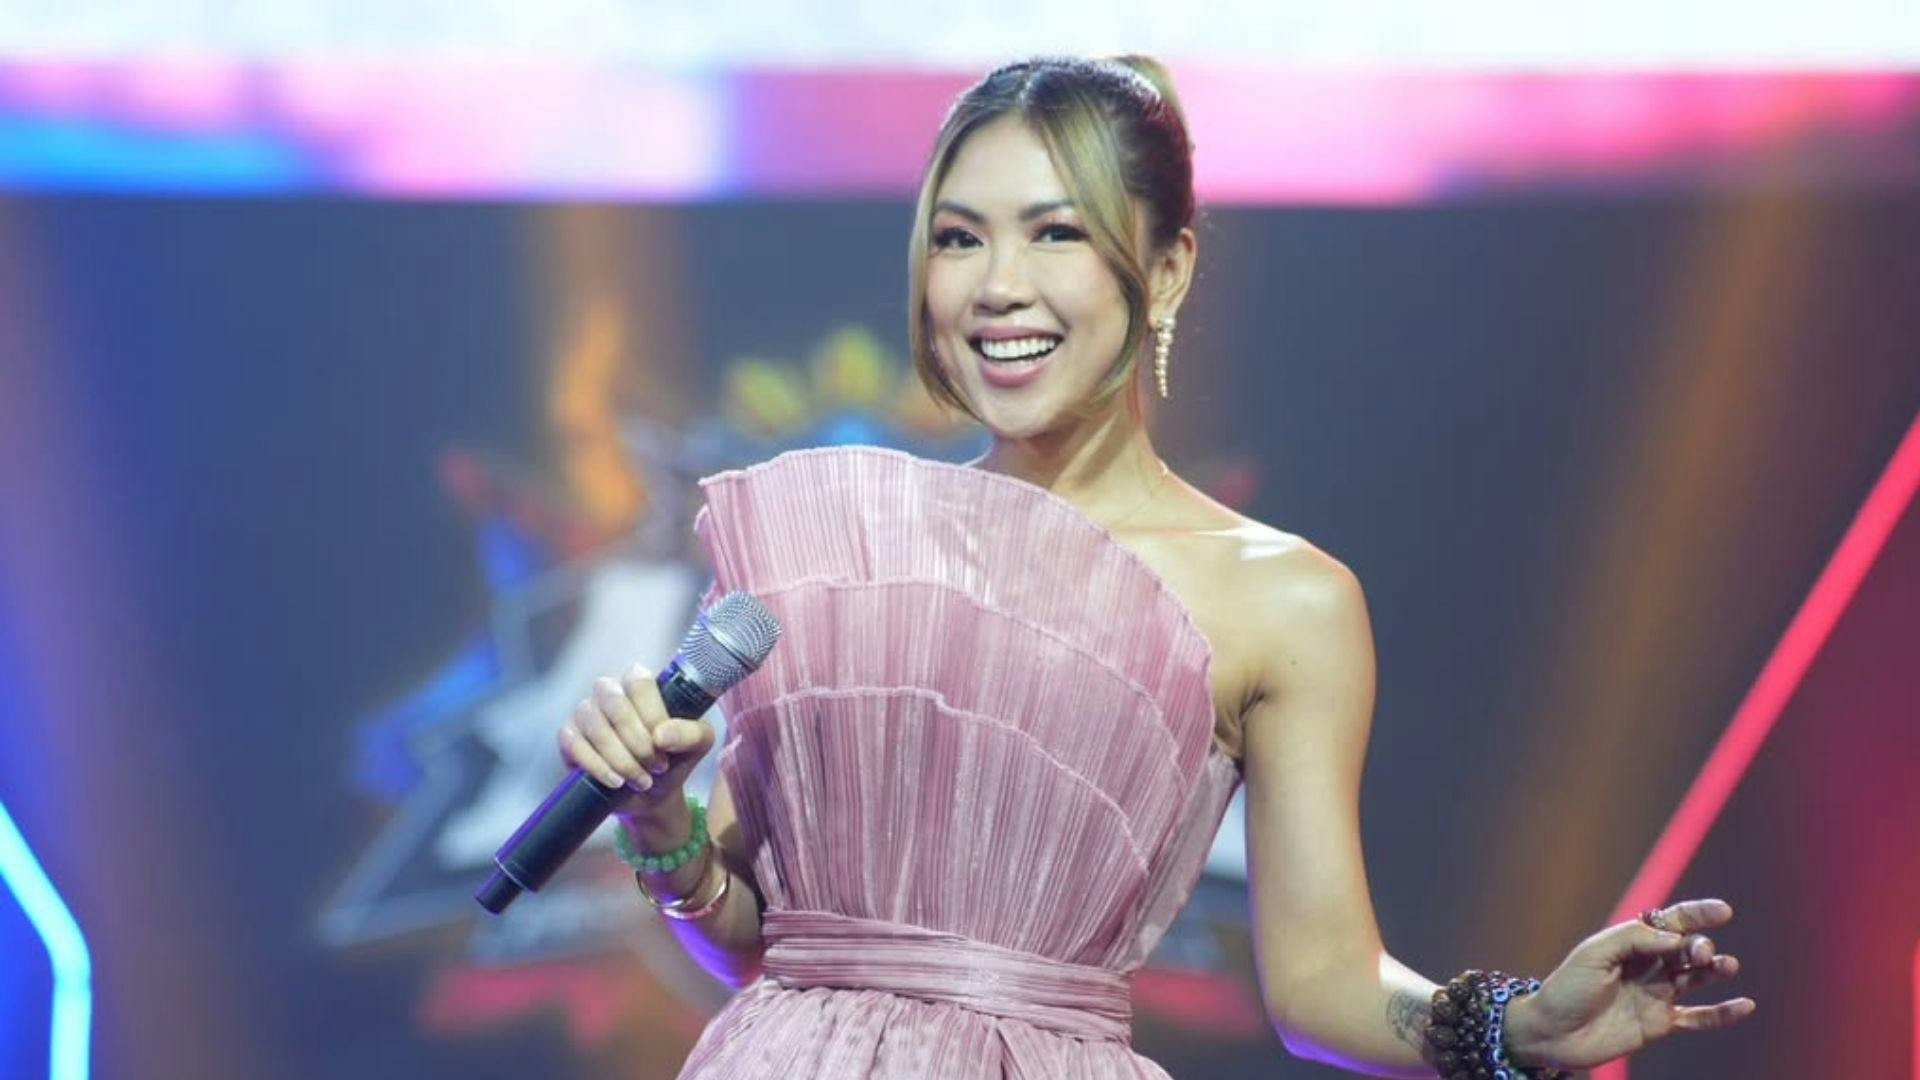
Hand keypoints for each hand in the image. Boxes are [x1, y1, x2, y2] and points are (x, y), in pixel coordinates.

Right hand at [555, 662, 717, 817]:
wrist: (652, 794)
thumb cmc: (674, 759)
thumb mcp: (697, 746)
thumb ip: (692, 733)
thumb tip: (661, 735)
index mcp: (641, 683)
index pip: (639, 682)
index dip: (652, 715)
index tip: (664, 746)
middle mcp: (610, 691)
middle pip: (615, 702)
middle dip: (637, 742)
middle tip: (656, 767)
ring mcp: (586, 711)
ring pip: (595, 725)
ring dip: (621, 759)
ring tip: (641, 780)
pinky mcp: (569, 736)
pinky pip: (575, 744)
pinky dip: (598, 767)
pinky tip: (616, 782)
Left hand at [1505, 898, 1754, 1071]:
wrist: (1552, 1033)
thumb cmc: (1567, 988)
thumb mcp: (1594, 953)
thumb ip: (1634, 939)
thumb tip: (1676, 937)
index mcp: (1631, 943)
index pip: (1670, 922)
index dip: (1697, 914)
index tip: (1722, 911)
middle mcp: (1648, 966)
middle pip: (1686, 949)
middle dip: (1700, 946)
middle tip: (1700, 953)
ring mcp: (1656, 994)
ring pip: (1696, 978)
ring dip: (1715, 971)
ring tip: (1726, 966)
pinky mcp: (1660, 1024)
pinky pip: (1698, 1017)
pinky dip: (1722, 1013)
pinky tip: (1745, 1006)